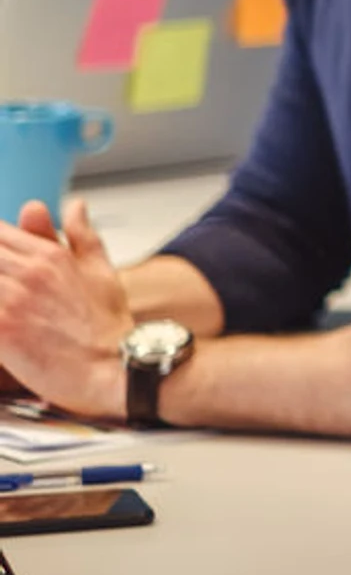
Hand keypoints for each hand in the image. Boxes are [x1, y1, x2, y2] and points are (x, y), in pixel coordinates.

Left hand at [0, 200, 133, 420]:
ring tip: (5, 304)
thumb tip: (75, 205)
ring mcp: (12, 299)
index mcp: (50, 254)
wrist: (114, 370)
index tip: (3, 266)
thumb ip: (82, 235)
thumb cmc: (108, 328)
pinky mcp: (3, 328)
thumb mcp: (102, 271)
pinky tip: (1, 325)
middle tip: (6, 288)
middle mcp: (29, 271)